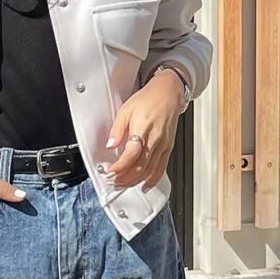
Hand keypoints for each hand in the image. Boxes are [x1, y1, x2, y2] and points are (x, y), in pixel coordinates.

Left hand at [102, 71, 186, 188]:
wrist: (168, 93)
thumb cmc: (148, 99)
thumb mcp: (126, 109)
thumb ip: (117, 129)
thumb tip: (110, 145)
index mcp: (142, 127)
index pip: (131, 153)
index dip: (120, 167)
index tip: (111, 172)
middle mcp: (155, 139)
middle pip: (140, 166)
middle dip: (125, 178)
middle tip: (114, 181)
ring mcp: (163, 145)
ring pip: (150, 170)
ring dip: (135, 181)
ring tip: (124, 184)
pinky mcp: (168, 148)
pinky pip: (161, 168)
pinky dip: (153, 180)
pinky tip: (144, 185)